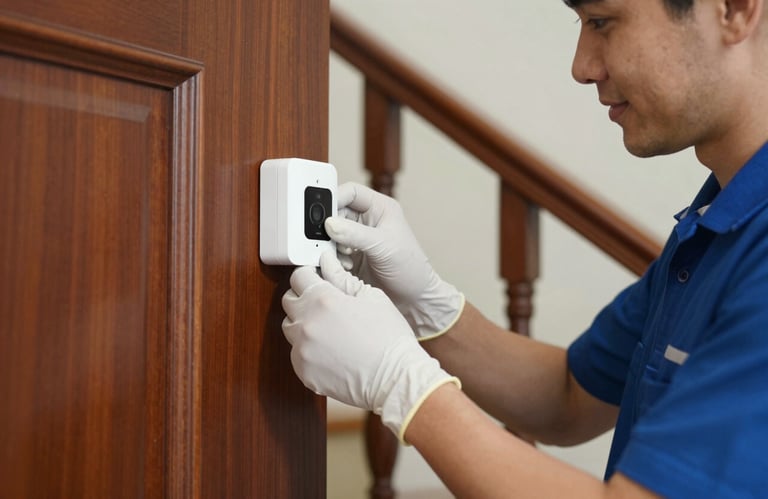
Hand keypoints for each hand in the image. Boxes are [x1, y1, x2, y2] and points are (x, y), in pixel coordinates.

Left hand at [282, 251, 459, 440]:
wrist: (395, 379)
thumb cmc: (389, 338)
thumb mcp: (372, 297)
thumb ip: (342, 279)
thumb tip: (327, 263)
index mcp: (323, 300)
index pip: (298, 276)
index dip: (309, 275)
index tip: (316, 279)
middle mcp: (307, 324)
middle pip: (289, 301)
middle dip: (303, 298)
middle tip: (324, 305)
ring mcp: (302, 350)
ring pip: (290, 328)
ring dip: (304, 324)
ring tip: (329, 330)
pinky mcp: (303, 371)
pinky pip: (296, 354)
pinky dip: (308, 350)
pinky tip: (330, 352)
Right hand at [324, 182, 464, 339]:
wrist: (414, 300)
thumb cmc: (410, 268)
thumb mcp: (383, 246)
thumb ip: (355, 234)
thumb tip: (329, 224)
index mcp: (380, 208)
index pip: (351, 192)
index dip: (334, 197)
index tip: (322, 213)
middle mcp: (367, 221)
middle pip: (336, 212)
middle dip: (328, 225)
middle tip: (324, 237)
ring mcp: (357, 239)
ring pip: (331, 232)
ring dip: (331, 244)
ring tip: (342, 256)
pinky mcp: (350, 257)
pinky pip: (332, 251)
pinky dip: (332, 257)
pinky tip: (345, 266)